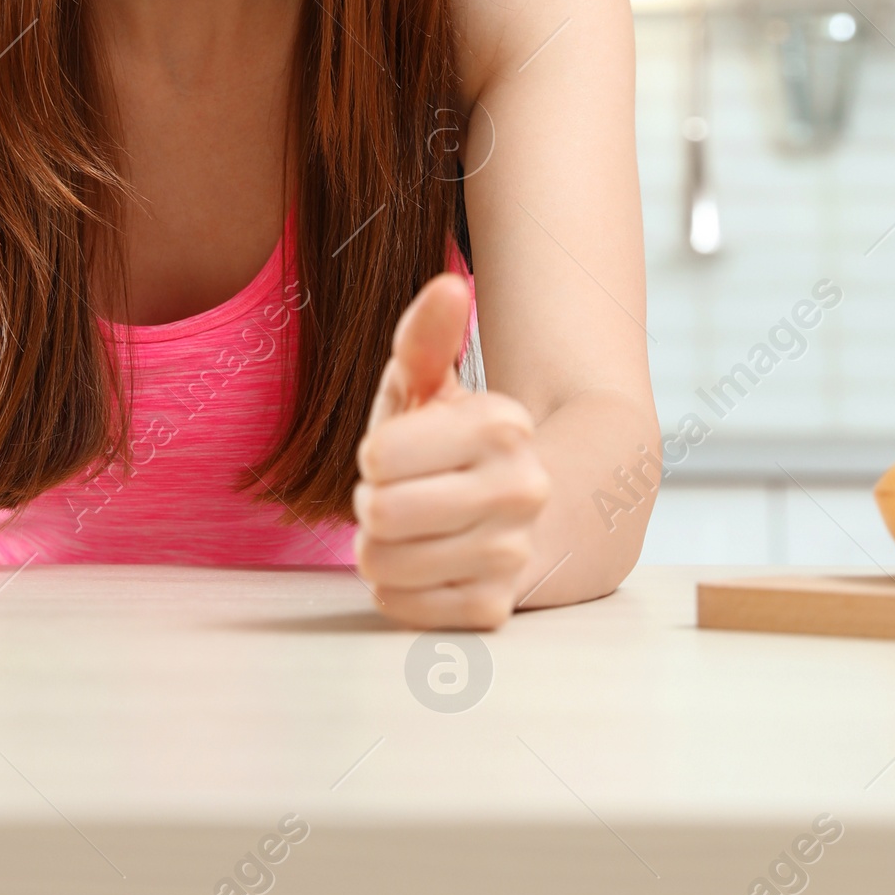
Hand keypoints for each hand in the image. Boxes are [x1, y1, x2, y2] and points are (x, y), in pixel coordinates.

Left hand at [353, 273, 550, 630]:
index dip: (375, 455)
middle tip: (399, 494)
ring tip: (412, 530)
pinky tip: (424, 565)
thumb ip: (427, 337)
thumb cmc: (451, 443)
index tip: (400, 453)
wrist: (521, 515)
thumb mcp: (433, 386)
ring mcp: (513, 555)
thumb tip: (448, 284)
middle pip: (381, 512)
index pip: (379, 454)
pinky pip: (400, 606)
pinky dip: (396, 588)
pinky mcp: (494, 610)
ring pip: (384, 564)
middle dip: (373, 503)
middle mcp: (521, 489)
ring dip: (380, 548)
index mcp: (502, 423)